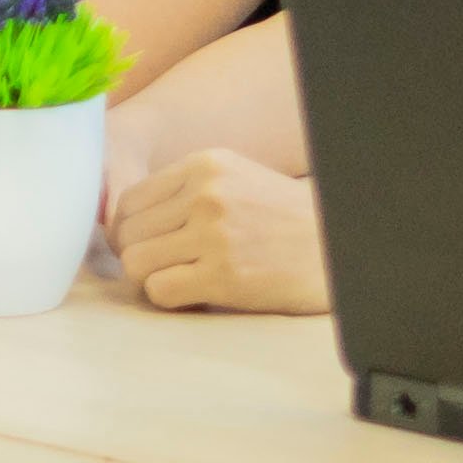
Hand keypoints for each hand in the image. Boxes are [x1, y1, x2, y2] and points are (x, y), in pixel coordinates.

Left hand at [113, 146, 330, 312]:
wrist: (337, 249)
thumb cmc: (284, 220)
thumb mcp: (235, 179)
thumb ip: (185, 190)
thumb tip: (125, 220)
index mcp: (205, 165)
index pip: (129, 200)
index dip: (128, 229)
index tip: (144, 245)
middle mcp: (206, 194)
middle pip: (127, 232)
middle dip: (137, 255)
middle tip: (160, 268)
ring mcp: (214, 234)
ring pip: (135, 262)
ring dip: (149, 278)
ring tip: (176, 279)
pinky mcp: (224, 275)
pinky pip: (159, 290)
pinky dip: (167, 297)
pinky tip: (192, 293)